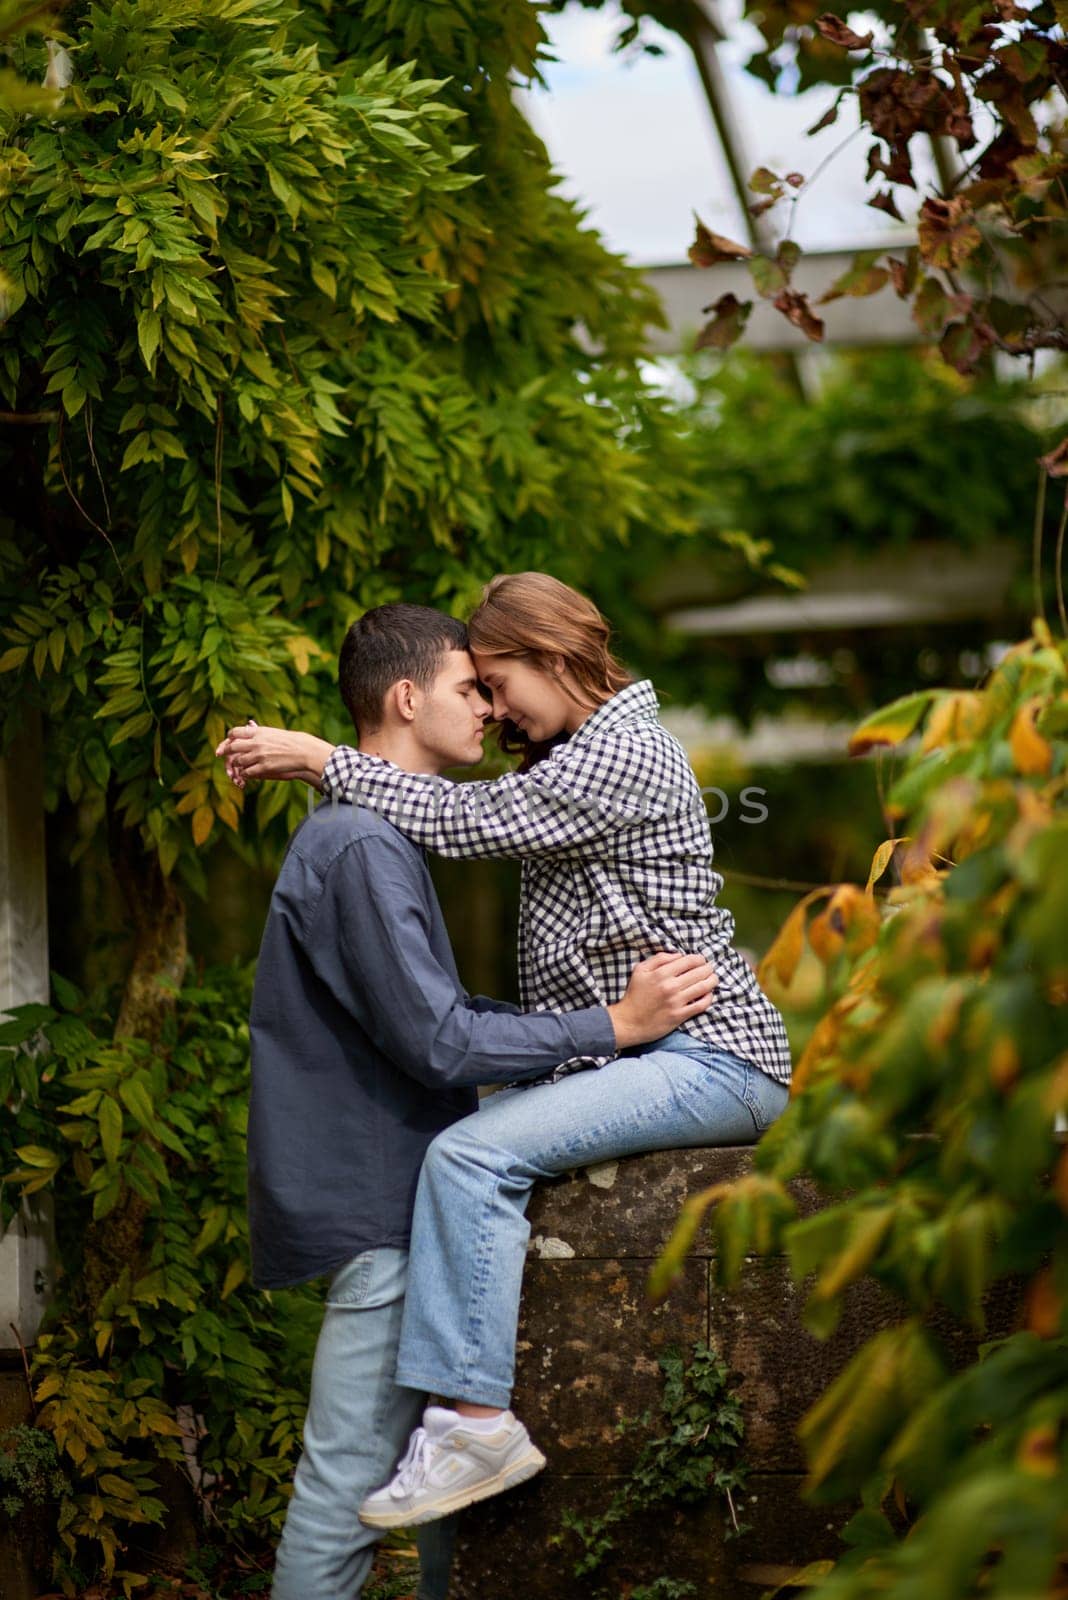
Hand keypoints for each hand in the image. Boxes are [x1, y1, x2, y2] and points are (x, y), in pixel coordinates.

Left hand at [214, 722, 336, 789]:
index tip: (228, 741)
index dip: (229, 737)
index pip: (235, 732)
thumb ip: (259, 731)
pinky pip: (247, 772)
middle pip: (232, 747)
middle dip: (226, 751)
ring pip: (238, 761)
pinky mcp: (264, 767)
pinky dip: (245, 774)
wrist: (304, 751)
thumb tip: (249, 724)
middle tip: (222, 754)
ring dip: (237, 764)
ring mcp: (259, 755)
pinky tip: (246, 774)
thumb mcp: (273, 732)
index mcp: (258, 732)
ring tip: (238, 765)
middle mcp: (256, 742)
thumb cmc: (291, 741)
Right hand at [606, 952, 717, 1050]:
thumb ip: (658, 959)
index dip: (699, 959)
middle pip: (699, 972)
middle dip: (708, 968)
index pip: (689, 961)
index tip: (701, 961)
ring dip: (712, 981)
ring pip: (703, 987)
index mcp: (661, 973)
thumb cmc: (634, 995)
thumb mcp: (640, 970)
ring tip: (713, 979)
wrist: (629, 1022)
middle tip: (710, 969)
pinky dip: (708, 998)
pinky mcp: (679, 1016)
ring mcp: (676, 1002)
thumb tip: (678, 955)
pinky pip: (701, 1005)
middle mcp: (670, 986)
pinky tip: (708, 994)